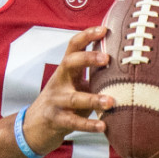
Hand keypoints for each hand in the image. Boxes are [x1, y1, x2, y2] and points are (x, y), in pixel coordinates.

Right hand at [22, 25, 113, 155]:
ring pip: (74, 98)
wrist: (33, 127)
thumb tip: (125, 67)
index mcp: (65, 71)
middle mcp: (59, 82)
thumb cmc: (62, 103)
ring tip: (111, 101)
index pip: (73, 46)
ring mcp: (56, 101)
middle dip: (87, 58)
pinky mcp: (56, 121)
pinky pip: (73, 122)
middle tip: (107, 58)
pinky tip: (103, 126)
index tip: (104, 30)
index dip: (87, 36)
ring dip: (93, 99)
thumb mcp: (74, 86)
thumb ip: (93, 77)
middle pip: (69, 63)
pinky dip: (88, 125)